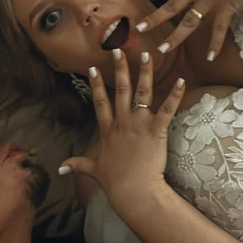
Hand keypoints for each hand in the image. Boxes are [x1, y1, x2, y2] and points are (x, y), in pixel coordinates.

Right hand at [58, 49, 184, 210]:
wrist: (133, 192)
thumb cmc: (116, 183)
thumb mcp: (94, 170)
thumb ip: (77, 164)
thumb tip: (60, 167)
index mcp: (109, 130)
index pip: (100, 102)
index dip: (96, 84)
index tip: (92, 68)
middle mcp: (123, 123)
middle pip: (121, 90)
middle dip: (119, 68)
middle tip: (118, 50)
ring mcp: (139, 125)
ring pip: (143, 93)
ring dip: (145, 73)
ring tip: (148, 55)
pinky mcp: (156, 131)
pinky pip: (167, 109)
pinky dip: (175, 95)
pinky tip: (181, 81)